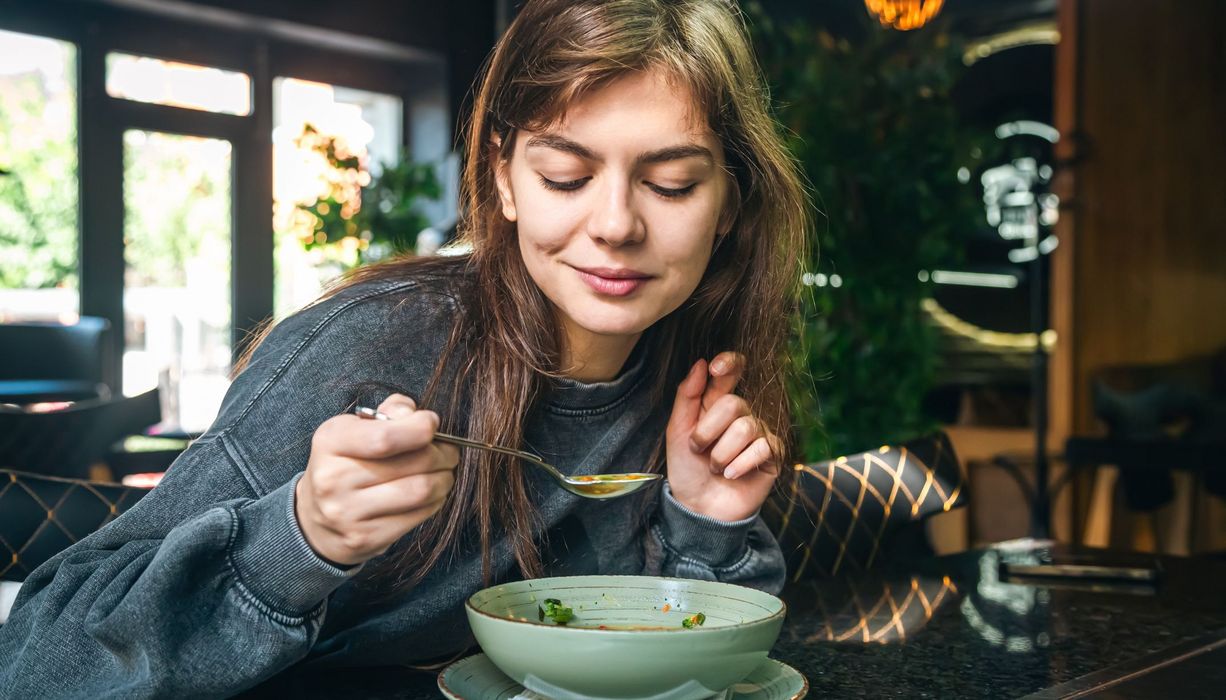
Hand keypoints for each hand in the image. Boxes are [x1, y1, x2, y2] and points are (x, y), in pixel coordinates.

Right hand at [296, 394, 458, 565]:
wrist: (316, 519)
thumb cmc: (345, 464)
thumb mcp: (355, 429)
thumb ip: (389, 414)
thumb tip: (415, 414)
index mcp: (330, 442)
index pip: (386, 437)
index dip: (421, 429)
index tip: (432, 424)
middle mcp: (333, 479)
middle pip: (414, 463)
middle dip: (442, 454)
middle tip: (449, 452)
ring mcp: (348, 513)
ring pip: (420, 491)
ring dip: (444, 479)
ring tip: (444, 472)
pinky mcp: (366, 538)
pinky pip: (418, 516)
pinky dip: (435, 501)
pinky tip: (432, 493)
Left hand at [665, 352, 781, 521]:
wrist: (699, 507)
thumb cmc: (687, 468)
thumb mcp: (677, 431)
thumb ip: (687, 395)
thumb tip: (701, 363)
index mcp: (717, 403)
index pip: (732, 371)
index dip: (729, 363)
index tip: (716, 368)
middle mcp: (741, 414)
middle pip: (734, 404)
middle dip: (709, 430)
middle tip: (698, 450)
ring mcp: (759, 433)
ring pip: (746, 428)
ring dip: (722, 454)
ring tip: (715, 468)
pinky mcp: (773, 455)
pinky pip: (761, 448)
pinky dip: (740, 465)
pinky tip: (732, 475)